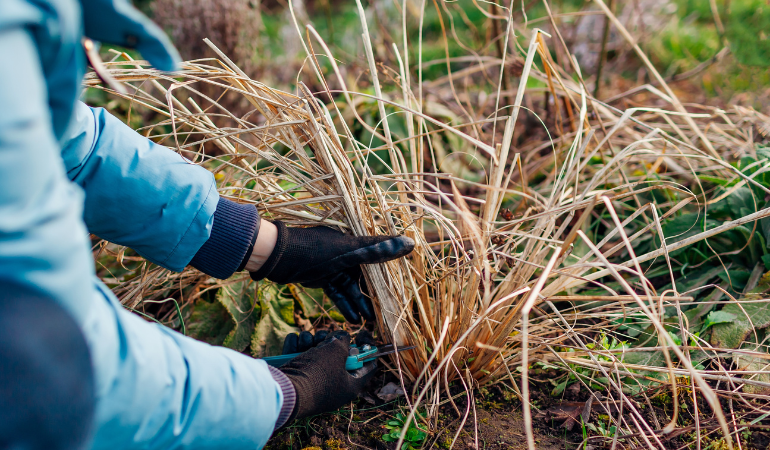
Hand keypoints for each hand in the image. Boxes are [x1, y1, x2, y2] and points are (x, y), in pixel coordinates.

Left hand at [249, 221, 413, 322]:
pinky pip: (338, 292)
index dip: (388, 278)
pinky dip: (344, 304)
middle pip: (366, 277)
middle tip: (385, 315)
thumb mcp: (349, 251)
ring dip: (360, 304)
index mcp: (355, 241)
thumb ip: (378, 250)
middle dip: (375, 297)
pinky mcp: (322, 277)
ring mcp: (335, 265)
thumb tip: (410, 244)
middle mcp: (347, 252)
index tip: (398, 295)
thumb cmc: (313, 249)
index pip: (379, 260)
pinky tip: (352, 319)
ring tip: (370, 322)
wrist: (276, 257)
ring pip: (352, 288)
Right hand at [278, 331, 375, 422]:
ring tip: (307, 342)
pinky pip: (297, 355)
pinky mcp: (294, 377)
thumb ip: (343, 340)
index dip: (368, 349)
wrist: (284, 390)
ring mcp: (311, 382)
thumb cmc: (317, 372)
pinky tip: (294, 343)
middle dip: (330, 342)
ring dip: (310, 341)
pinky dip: (295, 346)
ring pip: (315, 352)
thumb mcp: (337, 351)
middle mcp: (332, 387)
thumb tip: (341, 338)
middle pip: (338, 357)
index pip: (368, 367)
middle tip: (325, 339)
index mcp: (350, 386)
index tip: (362, 334)